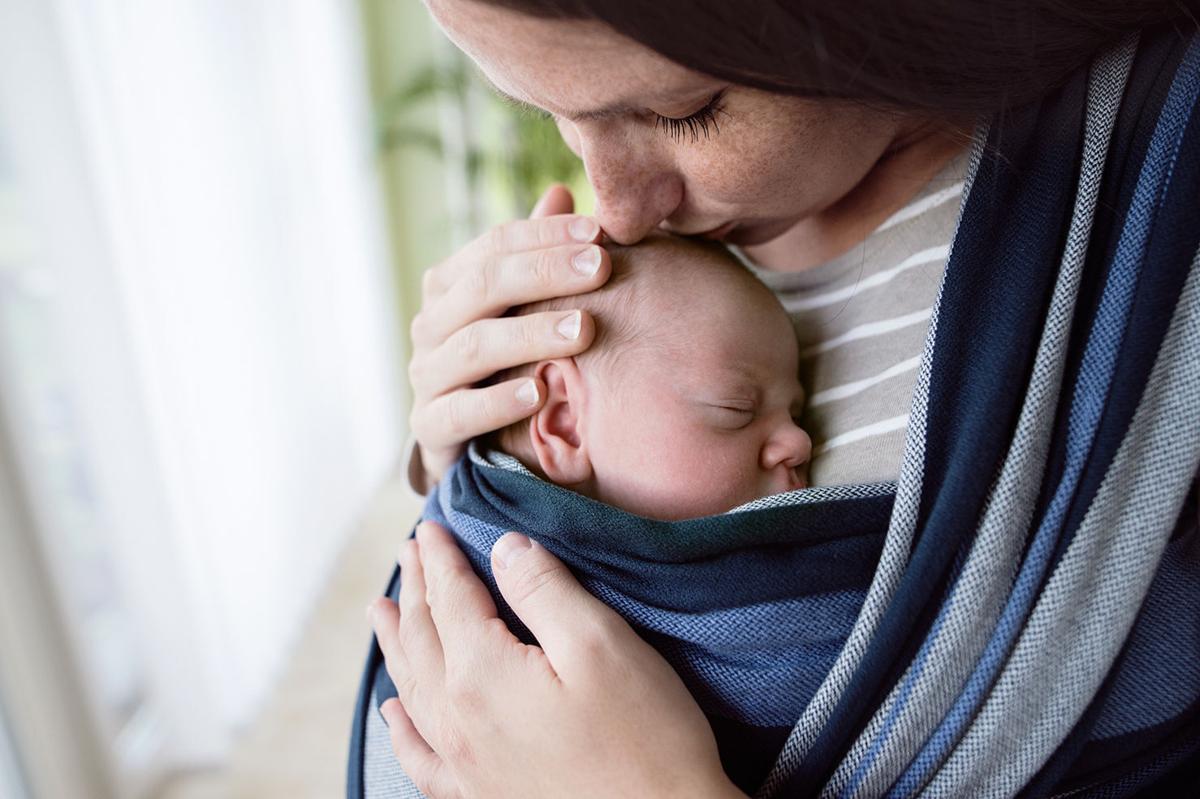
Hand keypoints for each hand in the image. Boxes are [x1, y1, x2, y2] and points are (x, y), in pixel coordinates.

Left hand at [368, 521, 744, 798]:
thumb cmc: (644, 738)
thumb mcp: (600, 643)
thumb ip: (545, 590)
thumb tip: (504, 548)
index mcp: (483, 674)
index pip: (450, 599)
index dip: (441, 559)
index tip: (429, 528)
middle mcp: (459, 720)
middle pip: (423, 638)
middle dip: (415, 590)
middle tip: (409, 553)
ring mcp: (466, 764)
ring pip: (412, 689)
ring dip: (396, 643)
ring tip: (382, 613)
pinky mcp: (483, 795)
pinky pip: (422, 757)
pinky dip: (401, 729)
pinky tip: (394, 713)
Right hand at [408, 186, 609, 490]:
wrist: (469, 443)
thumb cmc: (506, 361)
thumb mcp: (521, 307)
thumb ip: (537, 256)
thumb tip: (559, 191)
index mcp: (451, 285)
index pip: (496, 244)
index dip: (547, 234)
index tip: (601, 233)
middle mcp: (431, 324)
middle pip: (483, 286)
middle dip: (545, 273)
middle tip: (602, 268)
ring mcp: (426, 376)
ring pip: (474, 346)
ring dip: (531, 335)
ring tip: (584, 330)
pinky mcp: (430, 428)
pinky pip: (460, 412)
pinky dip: (498, 402)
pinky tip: (540, 394)